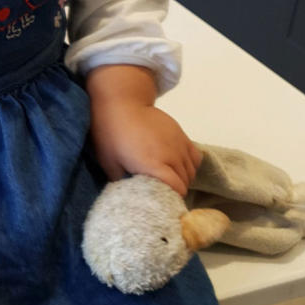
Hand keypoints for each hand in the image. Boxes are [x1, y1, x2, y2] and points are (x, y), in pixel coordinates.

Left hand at [86, 64, 201, 196]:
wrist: (120, 102)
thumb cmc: (110, 133)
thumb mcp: (109, 162)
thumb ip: (122, 183)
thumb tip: (129, 198)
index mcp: (154, 165)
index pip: (176, 190)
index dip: (171, 199)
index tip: (162, 203)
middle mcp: (171, 155)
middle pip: (185, 182)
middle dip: (175, 190)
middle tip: (161, 192)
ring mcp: (178, 143)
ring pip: (191, 170)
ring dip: (182, 178)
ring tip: (168, 179)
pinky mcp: (181, 133)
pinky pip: (195, 155)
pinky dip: (190, 164)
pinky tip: (177, 165)